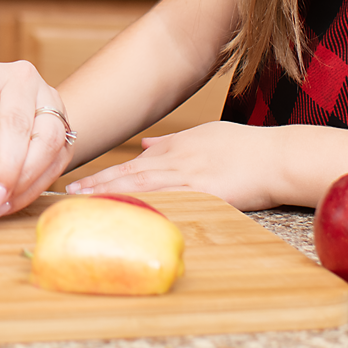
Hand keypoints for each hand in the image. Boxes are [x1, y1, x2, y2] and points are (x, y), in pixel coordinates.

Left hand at [0, 60, 71, 217]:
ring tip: (3, 201)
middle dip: (6, 169)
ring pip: (47, 140)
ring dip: (25, 179)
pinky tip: (16, 198)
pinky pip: (58, 157)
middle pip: (17, 126)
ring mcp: (48, 98)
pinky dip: (37, 184)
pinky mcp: (65, 123)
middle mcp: (20, 80)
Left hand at [66, 120, 283, 211]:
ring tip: (87, 203)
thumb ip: (171, 142)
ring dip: (114, 194)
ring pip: (145, 186)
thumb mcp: (205, 135)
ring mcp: (192, 177)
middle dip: (98, 185)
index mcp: (176, 148)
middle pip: (130, 174)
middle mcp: (178, 160)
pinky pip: (173, 200)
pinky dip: (149, 205)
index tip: (79, 183)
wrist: (278, 156)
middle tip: (69, 194)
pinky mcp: (208, 193)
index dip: (104, 175)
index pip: (131, 164)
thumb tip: (144, 147)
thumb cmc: (247, 147)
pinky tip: (130, 213)